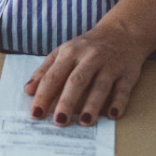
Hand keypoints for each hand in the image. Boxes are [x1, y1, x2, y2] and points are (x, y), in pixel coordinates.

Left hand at [22, 22, 146, 126]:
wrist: (122, 32)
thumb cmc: (87, 47)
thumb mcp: (63, 52)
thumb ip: (45, 71)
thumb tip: (28, 90)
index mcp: (70, 53)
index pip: (53, 76)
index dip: (43, 95)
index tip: (36, 114)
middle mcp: (90, 58)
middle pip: (76, 81)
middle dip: (67, 102)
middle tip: (59, 122)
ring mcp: (110, 65)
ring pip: (100, 86)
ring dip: (93, 105)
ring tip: (85, 122)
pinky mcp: (128, 73)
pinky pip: (123, 89)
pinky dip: (119, 102)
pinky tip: (112, 115)